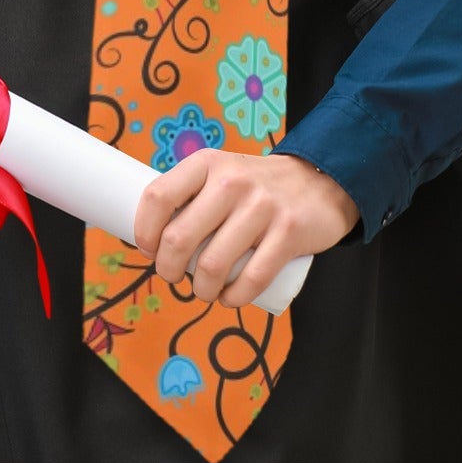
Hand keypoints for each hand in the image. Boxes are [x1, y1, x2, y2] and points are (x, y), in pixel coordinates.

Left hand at [133, 150, 359, 308]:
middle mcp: (230, 181)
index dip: (143, 230)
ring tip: (202, 290)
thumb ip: (192, 194)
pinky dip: (233, 298)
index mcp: (206, 163)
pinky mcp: (288, 233)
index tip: (147, 249)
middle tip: (172, 276)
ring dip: (200, 290)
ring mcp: (261, 207)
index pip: (157, 196)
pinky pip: (251, 279)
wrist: (318, 182)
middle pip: (179, 237)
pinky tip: (228, 299)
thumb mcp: (220, 172)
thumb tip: (153, 234)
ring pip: (212, 265)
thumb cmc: (255, 186)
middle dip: (167, 269)